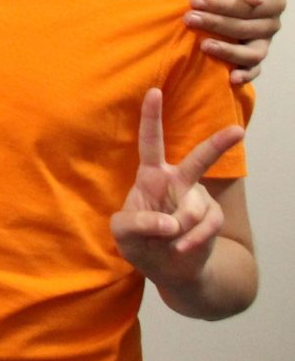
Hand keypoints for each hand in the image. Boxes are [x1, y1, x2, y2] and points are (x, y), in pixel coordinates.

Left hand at [110, 89, 242, 290]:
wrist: (168, 268)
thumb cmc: (140, 243)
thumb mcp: (123, 233)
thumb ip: (137, 223)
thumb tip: (170, 223)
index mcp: (151, 176)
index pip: (150, 142)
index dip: (150, 117)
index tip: (154, 91)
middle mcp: (178, 181)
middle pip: (199, 159)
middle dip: (219, 144)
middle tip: (238, 131)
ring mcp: (198, 199)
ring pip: (193, 210)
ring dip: (178, 230)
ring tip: (168, 240)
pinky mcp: (212, 217)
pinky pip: (205, 227)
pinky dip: (191, 240)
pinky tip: (181, 248)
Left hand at [180, 0, 281, 83]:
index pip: (249, 7)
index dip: (221, 5)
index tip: (193, 0)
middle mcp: (271, 23)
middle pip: (246, 29)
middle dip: (215, 24)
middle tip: (188, 18)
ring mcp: (262, 41)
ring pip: (251, 52)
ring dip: (227, 50)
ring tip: (203, 45)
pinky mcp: (251, 56)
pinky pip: (254, 69)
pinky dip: (245, 75)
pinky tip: (231, 78)